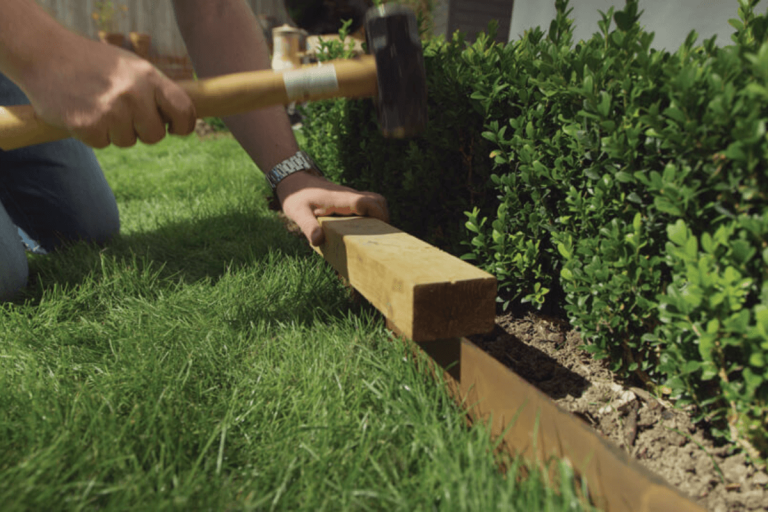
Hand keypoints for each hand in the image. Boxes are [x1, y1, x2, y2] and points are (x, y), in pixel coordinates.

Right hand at [19, 34, 195, 147]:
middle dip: (143, 130)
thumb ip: (155, 90)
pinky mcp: (88, 126)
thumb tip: (181, 119)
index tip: (177, 129)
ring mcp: (110, 111)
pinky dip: (94, 134)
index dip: (184, 125)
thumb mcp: (130, 66)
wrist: (44, 55)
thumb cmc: (92, 63)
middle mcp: (133, 93)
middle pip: (156, 135)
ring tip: (98, 106)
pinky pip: (103, 144)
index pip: (183, 110)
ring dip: (115, 132)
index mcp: (148, 76)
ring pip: (128, 142)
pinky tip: (84, 112)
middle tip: (124, 115)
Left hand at [276, 171, 388, 245]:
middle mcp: (350, 196)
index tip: (382, 231)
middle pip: (378, 200)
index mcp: (342, 199)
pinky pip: (367, 203)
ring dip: (379, 214)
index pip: (368, 203)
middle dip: (384, 217)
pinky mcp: (348, 199)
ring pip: (375, 200)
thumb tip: (318, 241)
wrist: (294, 180)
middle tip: (380, 237)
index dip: (379, 214)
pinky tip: (363, 229)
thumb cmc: (296, 196)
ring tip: (374, 234)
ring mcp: (350, 196)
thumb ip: (308, 226)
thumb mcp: (298, 212)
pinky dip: (372, 214)